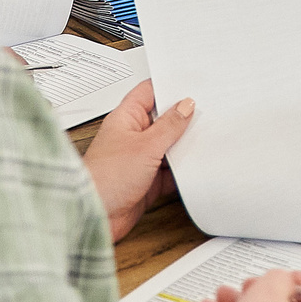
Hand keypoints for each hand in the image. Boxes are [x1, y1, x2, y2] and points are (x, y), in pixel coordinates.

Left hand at [81, 81, 191, 243]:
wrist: (95, 216)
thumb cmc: (106, 178)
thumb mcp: (145, 145)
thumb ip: (169, 125)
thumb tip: (186, 106)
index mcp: (126, 118)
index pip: (149, 92)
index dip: (169, 86)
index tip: (191, 85)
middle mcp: (133, 136)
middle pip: (163, 120)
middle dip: (182, 119)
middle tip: (205, 114)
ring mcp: (140, 159)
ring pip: (169, 146)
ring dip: (184, 146)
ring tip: (204, 139)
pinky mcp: (147, 181)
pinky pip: (170, 171)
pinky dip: (182, 171)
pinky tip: (195, 168)